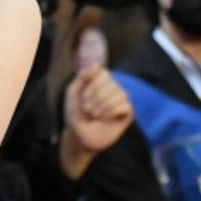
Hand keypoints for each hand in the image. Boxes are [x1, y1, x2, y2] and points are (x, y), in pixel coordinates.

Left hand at [59, 64, 132, 178]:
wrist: (78, 136)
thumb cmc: (75, 113)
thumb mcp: (73, 92)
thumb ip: (83, 77)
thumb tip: (97, 64)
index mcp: (100, 80)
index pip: (104, 73)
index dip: (92, 86)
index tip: (83, 97)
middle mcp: (113, 87)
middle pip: (112, 83)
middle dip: (96, 97)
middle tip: (87, 109)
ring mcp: (121, 99)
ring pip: (120, 94)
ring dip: (103, 106)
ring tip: (94, 114)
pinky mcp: (128, 113)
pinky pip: (126, 105)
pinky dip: (111, 112)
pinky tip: (104, 118)